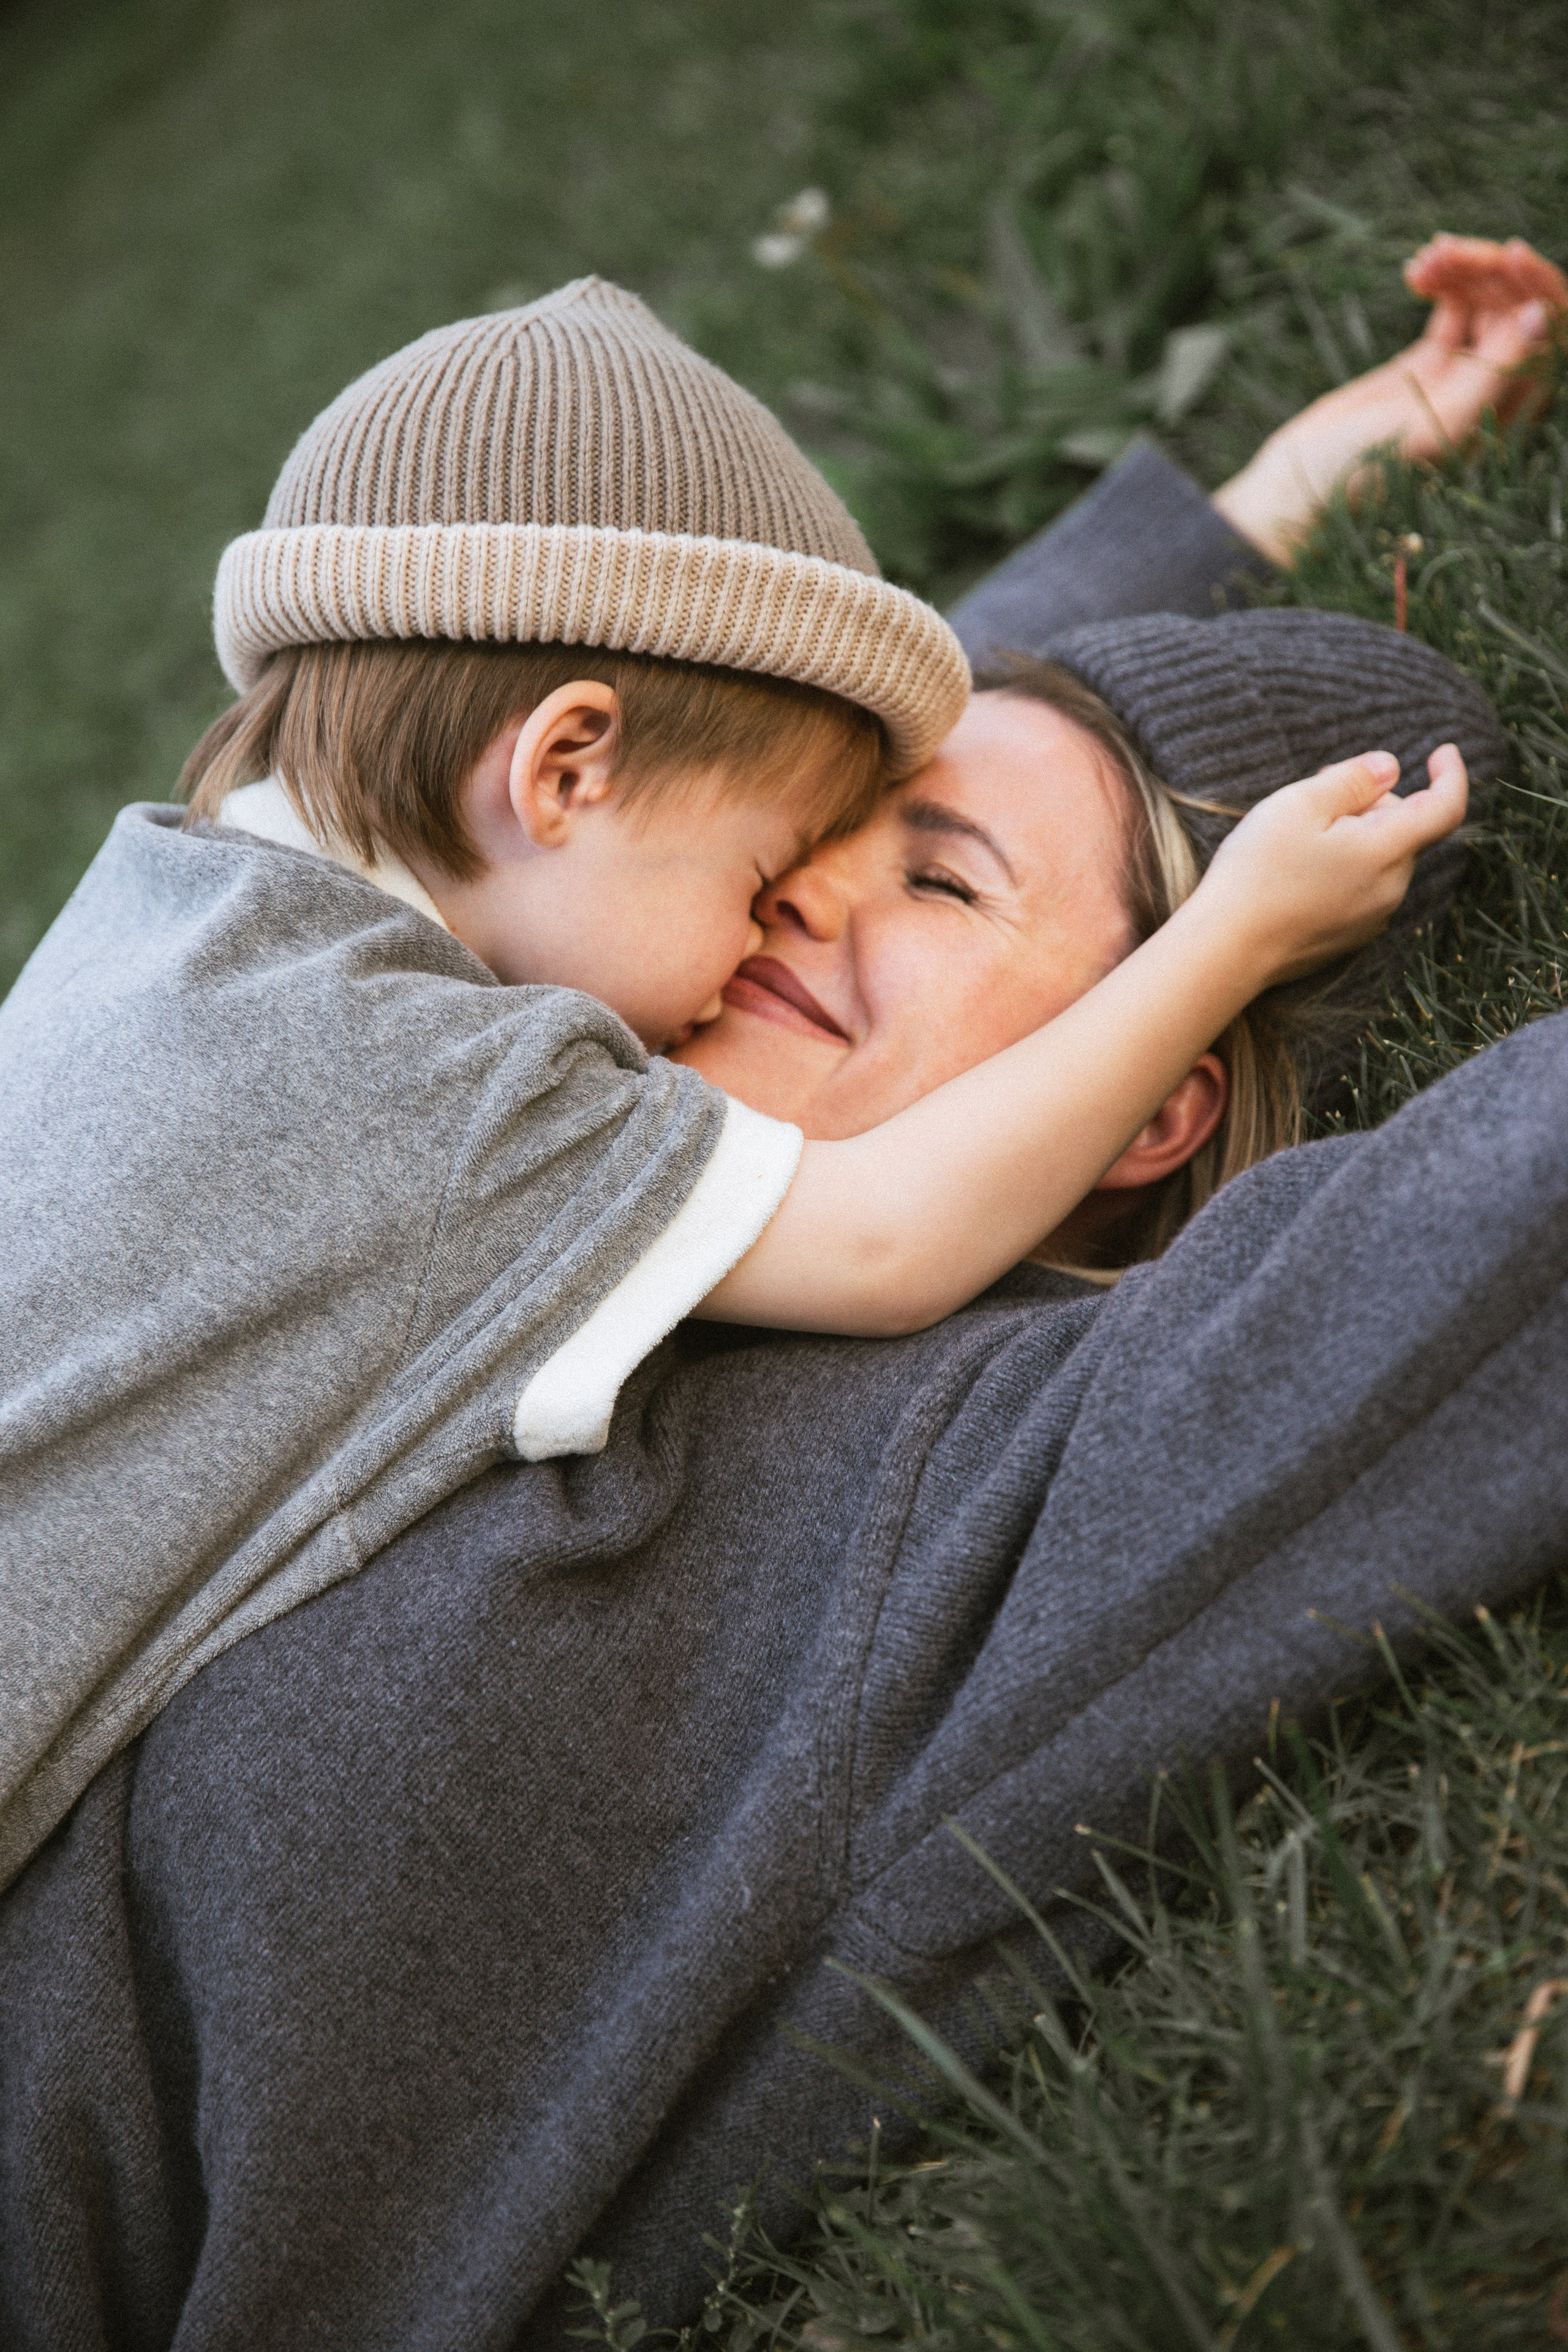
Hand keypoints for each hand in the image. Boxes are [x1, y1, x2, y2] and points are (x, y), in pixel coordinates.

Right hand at [1196, 745, 1469, 983]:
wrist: (1226, 950)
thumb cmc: (1258, 872)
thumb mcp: (1300, 804)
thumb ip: (1354, 779)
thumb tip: (1390, 767)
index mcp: (1386, 851)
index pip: (1446, 808)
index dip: (1451, 775)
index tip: (1443, 752)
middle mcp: (1391, 889)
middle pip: (1404, 829)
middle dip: (1374, 802)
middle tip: (1319, 786)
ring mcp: (1372, 918)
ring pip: (1382, 859)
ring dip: (1356, 835)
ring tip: (1299, 833)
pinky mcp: (1350, 937)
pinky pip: (1363, 888)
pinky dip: (1345, 867)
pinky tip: (1299, 870)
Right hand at [1213, 233, 1566, 564]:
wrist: (1299, 489)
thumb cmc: (1364, 473)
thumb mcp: (1434, 424)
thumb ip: (1494, 374)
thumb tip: (1542, 316)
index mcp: (1509, 418)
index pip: (1548, 338)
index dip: (1536, 289)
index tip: (1505, 254)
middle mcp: (1495, 397)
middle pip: (1520, 311)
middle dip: (1491, 272)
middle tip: (1447, 250)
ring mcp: (1462, 378)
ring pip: (1488, 303)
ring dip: (1464, 271)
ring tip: (1425, 259)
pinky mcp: (1428, 365)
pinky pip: (1454, 309)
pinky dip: (1441, 284)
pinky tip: (1414, 272)